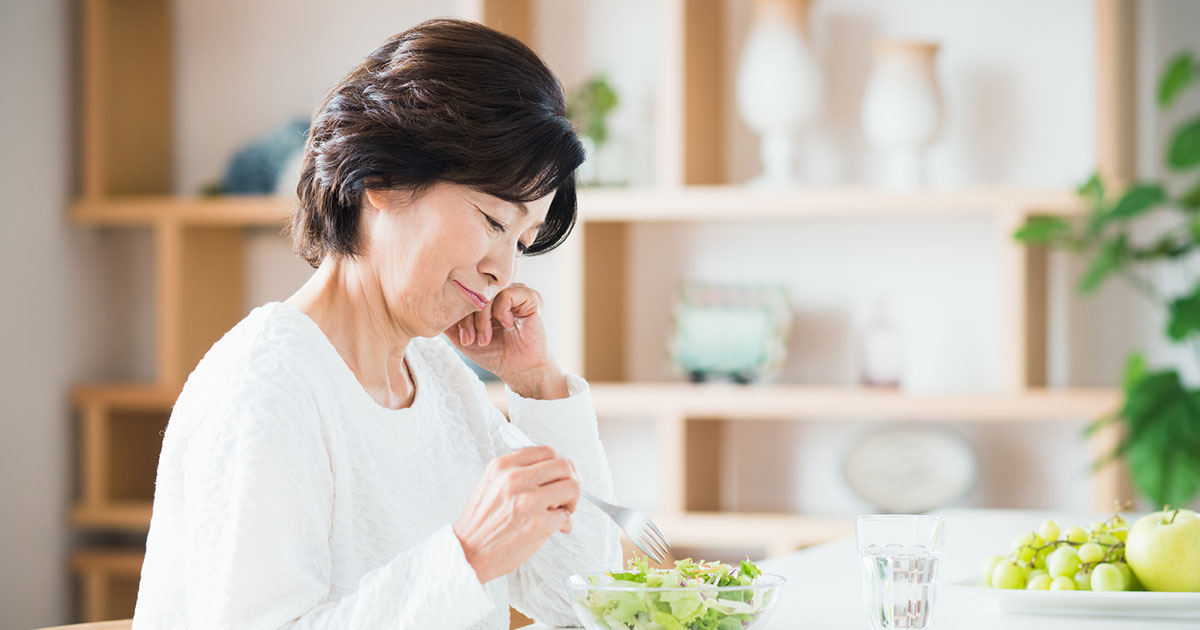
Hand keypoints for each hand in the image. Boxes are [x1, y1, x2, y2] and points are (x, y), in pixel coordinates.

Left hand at [444, 283, 561, 394]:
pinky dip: (501, 312)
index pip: (465, 289)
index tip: (462, 336)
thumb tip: (426, 306)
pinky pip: (507, 294)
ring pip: (489, 292)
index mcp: (486, 295)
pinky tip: (506, 326)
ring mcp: (517, 290)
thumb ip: (448, 322)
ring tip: (484, 338)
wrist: (519, 370)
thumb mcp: (463, 337)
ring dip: (482, 318)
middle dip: (467, 317)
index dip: (458, 310)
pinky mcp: (531, 297)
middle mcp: (501, 289)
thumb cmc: (494, 353)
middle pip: (475, 289)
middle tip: (470, 339)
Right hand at [453, 446, 579, 583]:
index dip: (561, 463)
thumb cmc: (480, 524)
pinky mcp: (538, 524)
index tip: (564, 474)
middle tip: (567, 494)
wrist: (467, 552)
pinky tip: (555, 528)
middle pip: (564, 466)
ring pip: (572, 488)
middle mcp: (515, 479)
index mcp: (503, 466)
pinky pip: (567, 517)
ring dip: (571, 501)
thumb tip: (549, 470)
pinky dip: (565, 523)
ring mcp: (527, 501)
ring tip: (561, 511)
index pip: (546, 451)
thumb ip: (517, 472)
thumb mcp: (491, 484)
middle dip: (571, 480)